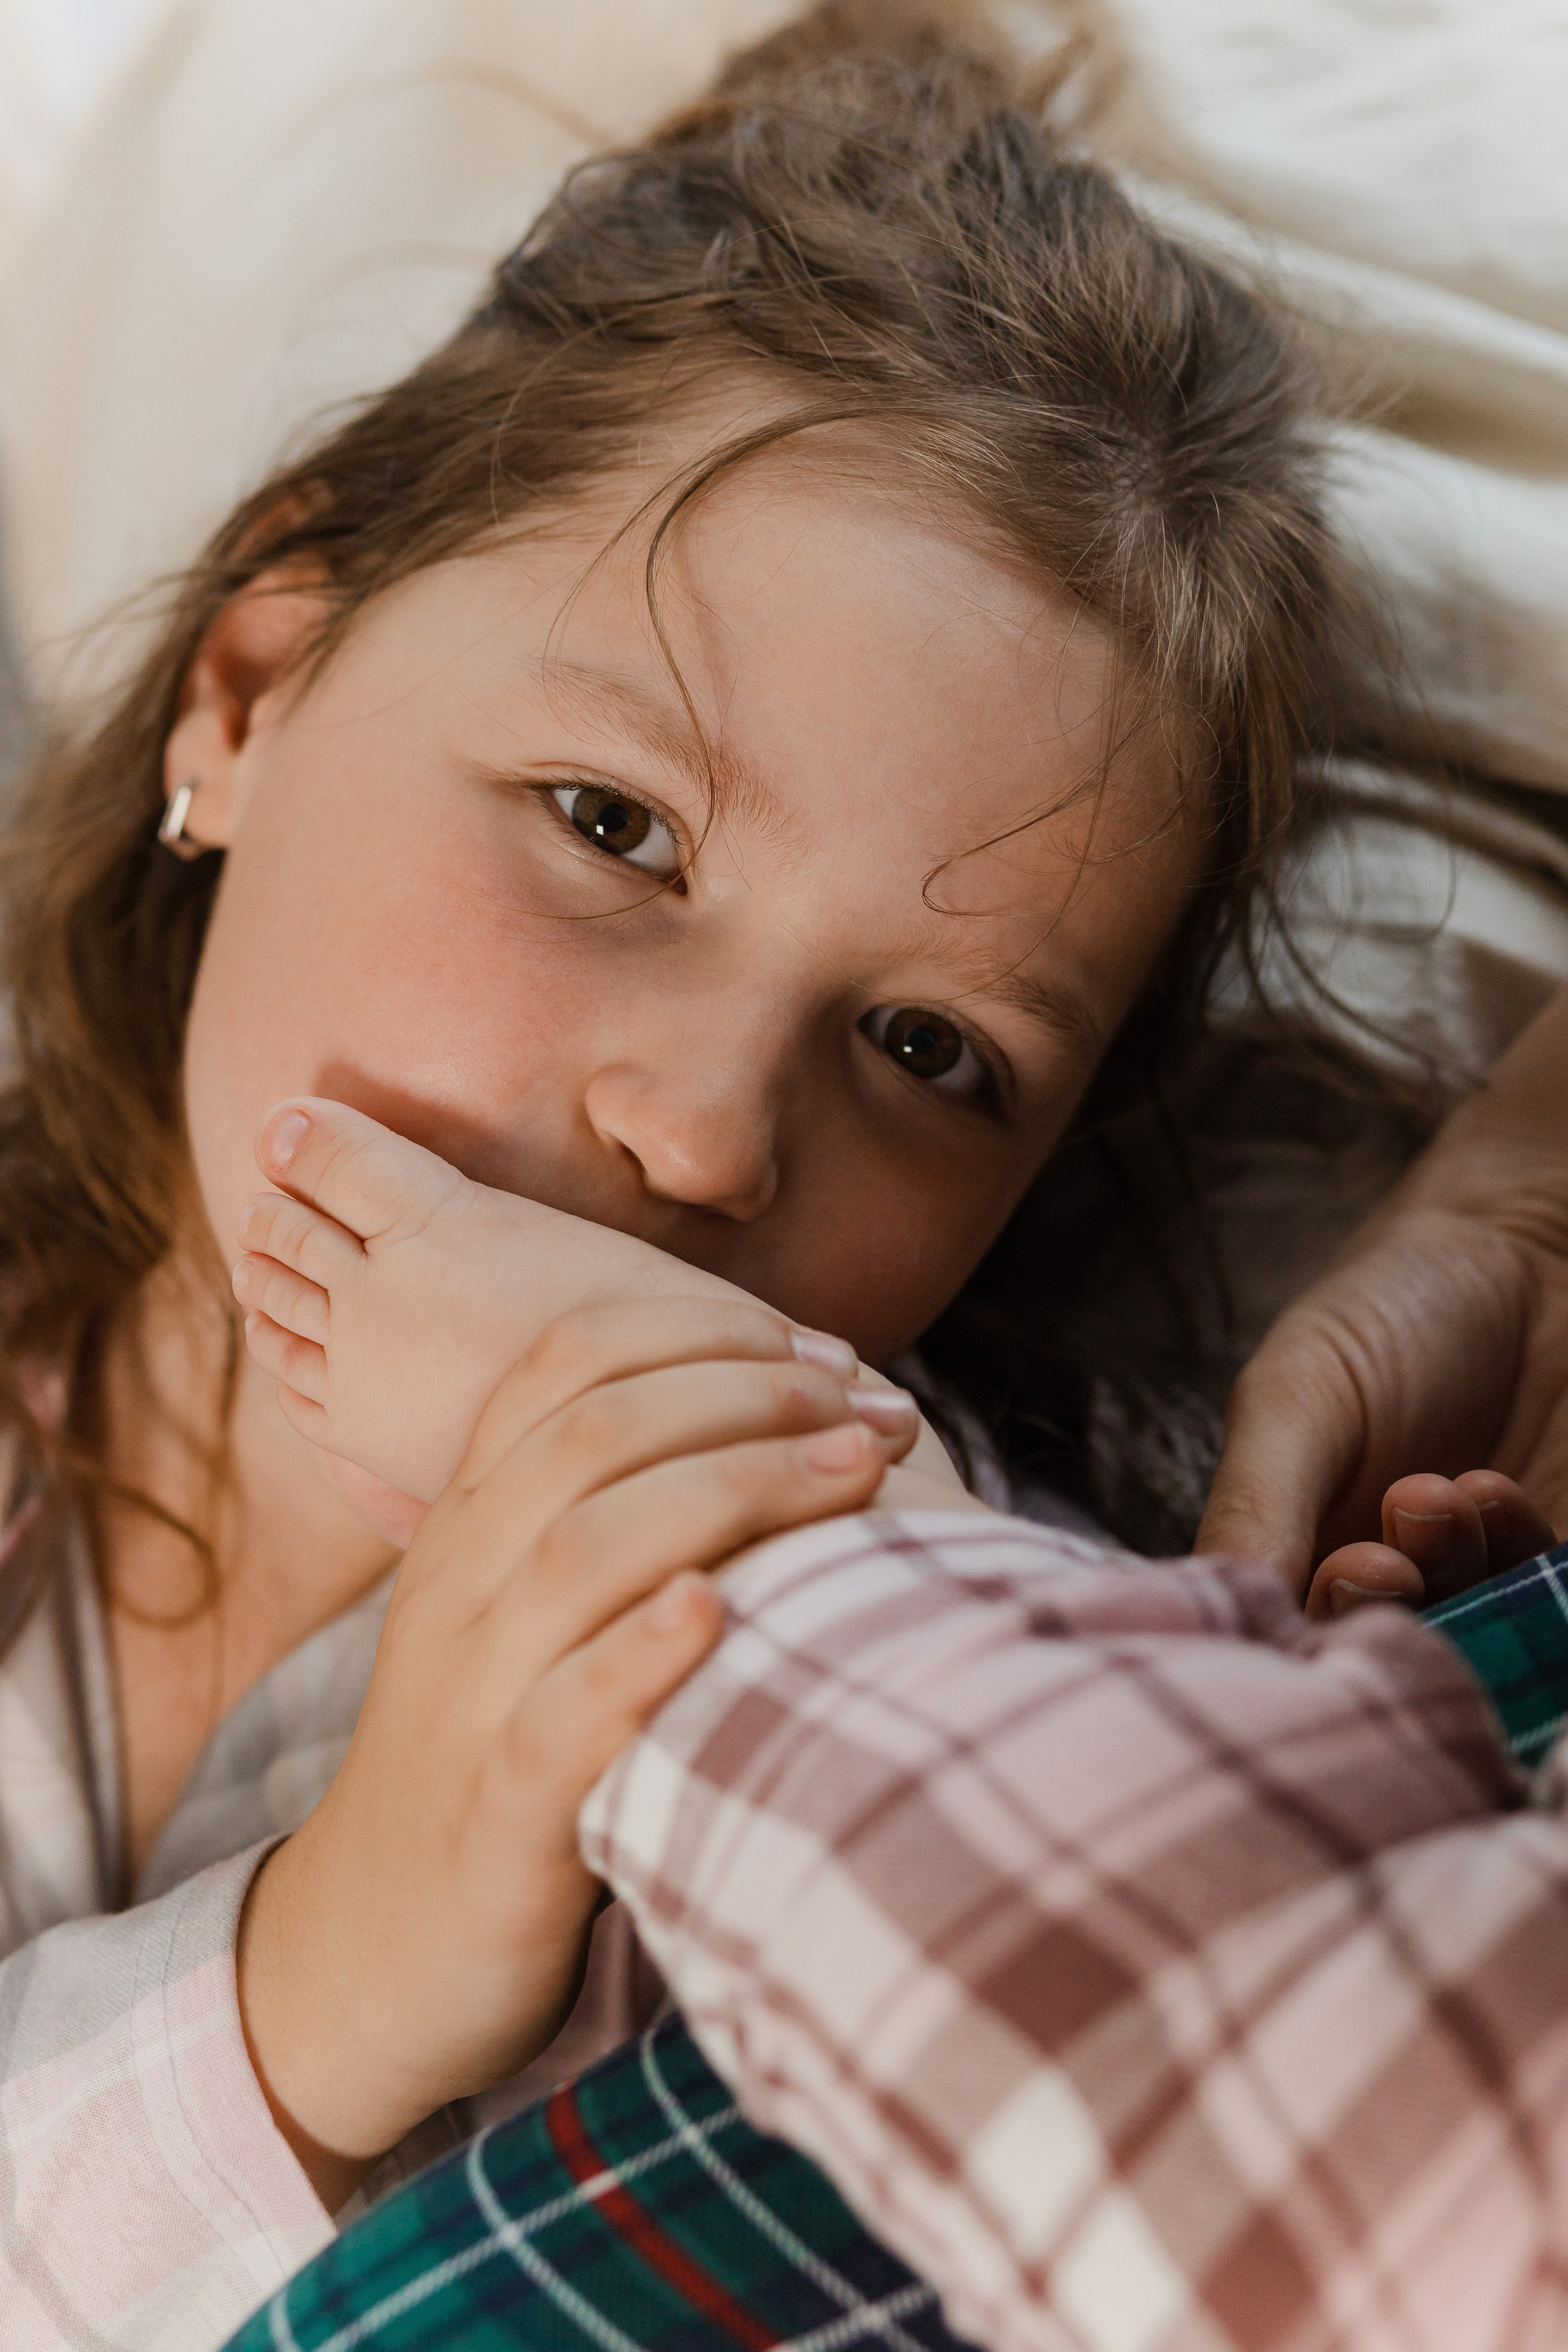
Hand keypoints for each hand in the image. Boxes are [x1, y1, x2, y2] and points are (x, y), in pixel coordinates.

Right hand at [236, 1295, 911, 2206]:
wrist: (371, 1955)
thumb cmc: (503, 1759)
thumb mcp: (529, 1614)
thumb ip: (611, 1515)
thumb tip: (786, 1426)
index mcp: (472, 1521)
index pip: (567, 1362)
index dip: (704, 1330)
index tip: (829, 1351)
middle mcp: (462, 1584)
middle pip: (597, 1433)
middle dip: (751, 1395)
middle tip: (877, 1410)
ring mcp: (471, 1696)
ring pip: (586, 1547)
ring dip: (735, 1487)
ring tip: (855, 1469)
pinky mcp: (498, 1813)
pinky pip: (563, 1713)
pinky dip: (641, 1651)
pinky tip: (716, 1609)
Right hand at [1197, 983, 1567, 1593]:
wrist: (1531, 1255)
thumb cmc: (1388, 1315)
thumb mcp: (1293, 1399)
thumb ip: (1253, 1508)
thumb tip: (1213, 1615)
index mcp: (1304, 1563)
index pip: (1295, 1648)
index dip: (1324, 1633)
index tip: (1358, 1562)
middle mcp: (1397, 1595)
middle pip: (1393, 1662)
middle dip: (1406, 1609)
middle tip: (1410, 1523)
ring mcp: (1489, 1590)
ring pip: (1482, 1651)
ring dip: (1471, 1577)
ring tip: (1463, 1487)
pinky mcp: (1563, 1576)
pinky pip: (1553, 1625)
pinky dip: (1532, 1574)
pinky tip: (1501, 1494)